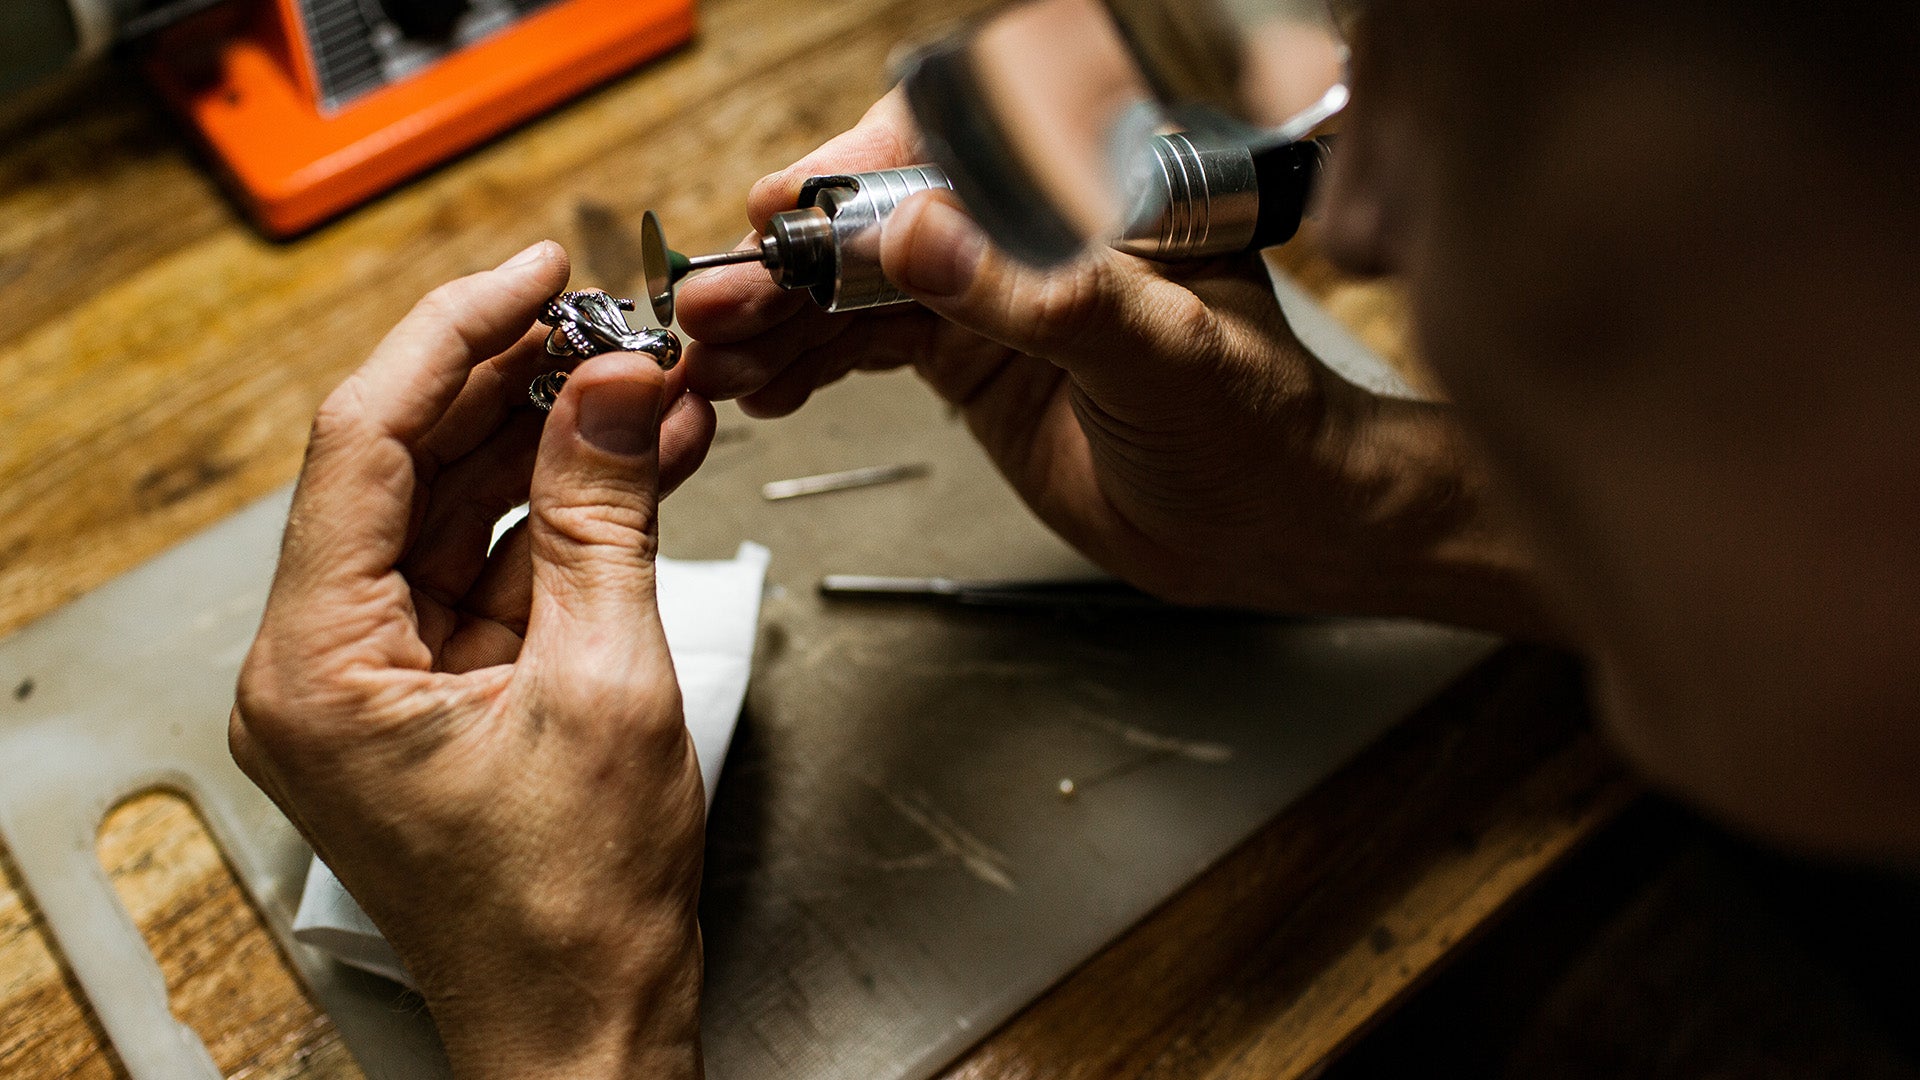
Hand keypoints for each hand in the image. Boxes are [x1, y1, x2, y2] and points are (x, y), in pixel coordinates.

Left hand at [230, 242, 715, 1079]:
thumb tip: (617, 389)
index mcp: (316, 664)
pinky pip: (496, 567)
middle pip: (408, 465)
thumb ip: (607, 516)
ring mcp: (380, 677)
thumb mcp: (607, 682)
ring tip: (647, 386)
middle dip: (517, 386)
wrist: (590, 1020)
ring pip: (459, 510)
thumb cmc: (572, 909)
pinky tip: (639, 463)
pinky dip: (568, 516)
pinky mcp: (438, 690)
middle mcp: (323, 664)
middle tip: (610, 325)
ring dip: (556, 446)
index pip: (364, 441)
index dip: (454, 336)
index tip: (532, 274)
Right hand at [679, 93, 1549, 631]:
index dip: (855, 174)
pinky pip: (869, 344)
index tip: (787, 210)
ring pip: (860, 285)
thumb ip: (1042, 293)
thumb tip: (921, 233)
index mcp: (1091, 187)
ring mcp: (993, 293)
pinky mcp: (972, 359)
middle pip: (882, 218)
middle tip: (719, 299)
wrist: (1272, 527)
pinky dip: (809, 364)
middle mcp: (1029, 227)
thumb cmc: (1260, 425)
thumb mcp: (1161, 353)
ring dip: (782, 318)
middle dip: (791, 259)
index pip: (951, 144)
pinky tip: (762, 383)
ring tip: (715, 352)